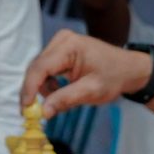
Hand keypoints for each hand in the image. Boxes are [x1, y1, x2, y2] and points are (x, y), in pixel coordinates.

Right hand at [21, 29, 150, 116]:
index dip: (30, 89)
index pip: (40, 68)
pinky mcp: (60, 50)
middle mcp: (61, 40)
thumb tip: (43, 113)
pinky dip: (49, 84)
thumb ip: (65, 100)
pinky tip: (61, 91)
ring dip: (44, 89)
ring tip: (61, 100)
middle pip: (36, 68)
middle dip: (34, 91)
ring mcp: (59, 43)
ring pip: (39, 70)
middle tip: (34, 113)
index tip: (25, 109)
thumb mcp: (91, 91)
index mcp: (70, 46)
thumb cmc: (114, 77)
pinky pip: (45, 69)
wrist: (128, 69)